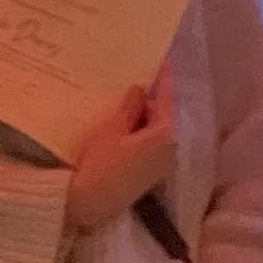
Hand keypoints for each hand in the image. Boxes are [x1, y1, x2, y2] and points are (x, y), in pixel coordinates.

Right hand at [67, 72, 175, 230]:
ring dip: (141, 118)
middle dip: (148, 101)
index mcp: (165, 134)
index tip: (165, 59)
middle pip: (161, 116)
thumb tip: (140, 88)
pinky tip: (120, 127)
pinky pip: (150, 145)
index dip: (164, 79)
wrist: (92, 203)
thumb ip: (130, 107)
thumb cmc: (101, 164)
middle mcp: (171, 149)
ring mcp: (163, 164)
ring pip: (155, 131)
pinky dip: (139, 133)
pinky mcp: (152, 173)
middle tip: (130, 83)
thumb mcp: (113, 129)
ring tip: (120, 103)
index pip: (167, 100)